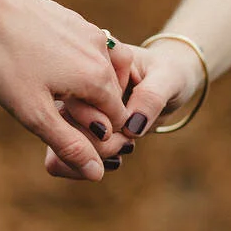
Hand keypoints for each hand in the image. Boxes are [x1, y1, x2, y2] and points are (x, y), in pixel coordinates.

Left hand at [0, 0, 134, 180]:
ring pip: (96, 73)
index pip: (118, 122)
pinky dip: (69, 67)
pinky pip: (82, 53)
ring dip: (77, 90)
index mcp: (98, 78)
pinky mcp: (72, 19)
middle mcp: (102, 52)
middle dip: (85, 113)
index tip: (59, 133)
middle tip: (41, 110)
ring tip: (38, 88)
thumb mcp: (33, 112)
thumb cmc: (3, 61)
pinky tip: (37, 66)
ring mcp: (88, 32)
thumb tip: (97, 173)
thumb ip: (69, 144)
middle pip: (110, 97)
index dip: (94, 136)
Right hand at [43, 37, 204, 179]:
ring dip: (93, 157)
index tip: (125, 127)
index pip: (75, 96)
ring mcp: (74, 111)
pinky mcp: (79, 131)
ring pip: (61, 147)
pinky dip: (90, 165)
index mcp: (90, 65)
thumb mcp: (168, 78)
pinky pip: (69, 158)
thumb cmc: (168, 73)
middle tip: (127, 142)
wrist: (168, 83)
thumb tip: (132, 127)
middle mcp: (74, 88)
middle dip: (95, 144)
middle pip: (61, 125)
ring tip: (125, 147)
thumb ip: (151, 98)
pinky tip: (116, 158)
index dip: (97, 121)